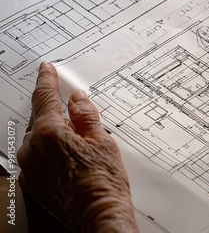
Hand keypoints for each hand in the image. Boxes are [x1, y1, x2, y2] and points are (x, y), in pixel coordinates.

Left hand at [17, 62, 137, 232]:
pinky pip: (36, 158)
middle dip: (56, 113)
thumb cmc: (104, 182)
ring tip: (79, 147)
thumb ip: (86, 115)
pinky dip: (49, 152)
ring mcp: (28, 167)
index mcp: (49, 133)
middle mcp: (31, 149)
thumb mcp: (102, 140)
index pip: (44, 97)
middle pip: (40, 119)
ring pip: (37, 139)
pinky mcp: (30, 183)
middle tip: (77, 118)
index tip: (46, 70)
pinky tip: (69, 160)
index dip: (47, 80)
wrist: (98, 215)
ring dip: (53, 135)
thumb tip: (78, 100)